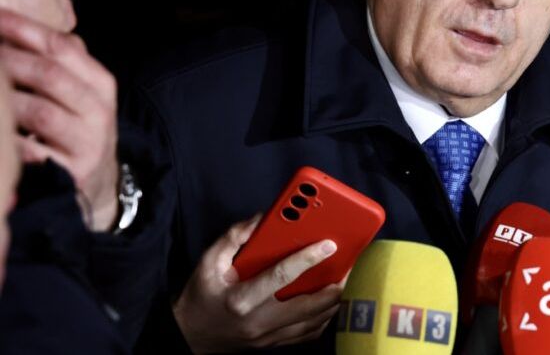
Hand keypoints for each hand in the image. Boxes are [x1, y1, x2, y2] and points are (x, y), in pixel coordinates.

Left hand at [0, 9, 117, 230]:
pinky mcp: (72, 173)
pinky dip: (8, 140)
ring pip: (38, 112)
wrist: (98, 183)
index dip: (24, 29)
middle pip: (49, 75)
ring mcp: (88, 143)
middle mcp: (100, 111)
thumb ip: (59, 60)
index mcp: (101, 83)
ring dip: (2, 99)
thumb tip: (12, 20)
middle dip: (6, 60)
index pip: (63, 47)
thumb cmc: (76, 128)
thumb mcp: (80, 92)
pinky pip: (29, 152)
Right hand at [173, 215, 344, 352]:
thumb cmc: (201, 296)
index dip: (307, 259)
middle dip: (335, 284)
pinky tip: (332, 300)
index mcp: (241, 298)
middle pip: (309, 305)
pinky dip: (325, 316)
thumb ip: (234, 237)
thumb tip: (263, 218)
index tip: (329, 244)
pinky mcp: (275, 344)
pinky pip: (309, 333)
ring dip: (335, 301)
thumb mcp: (208, 262)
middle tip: (349, 263)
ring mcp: (269, 337)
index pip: (281, 276)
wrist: (190, 336)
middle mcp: (259, 321)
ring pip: (315, 322)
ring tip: (347, 278)